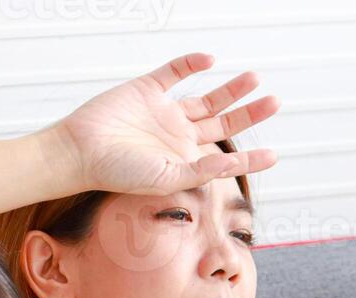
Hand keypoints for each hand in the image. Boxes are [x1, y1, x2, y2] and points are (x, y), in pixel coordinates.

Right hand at [50, 52, 279, 195]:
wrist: (81, 152)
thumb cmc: (118, 173)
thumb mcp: (165, 178)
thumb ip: (200, 171)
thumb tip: (232, 164)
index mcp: (184, 159)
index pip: (224, 157)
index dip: (249, 159)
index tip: (274, 156)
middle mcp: (178, 135)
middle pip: (222, 123)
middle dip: (249, 113)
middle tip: (274, 102)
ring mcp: (164, 111)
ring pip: (206, 98)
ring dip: (230, 89)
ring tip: (254, 79)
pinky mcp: (147, 89)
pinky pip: (174, 72)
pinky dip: (191, 64)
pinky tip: (209, 60)